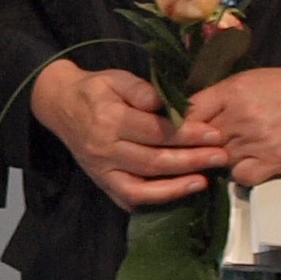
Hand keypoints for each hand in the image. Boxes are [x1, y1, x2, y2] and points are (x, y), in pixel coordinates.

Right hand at [31, 58, 225, 210]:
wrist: (60, 105)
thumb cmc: (95, 90)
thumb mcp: (117, 78)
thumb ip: (143, 91)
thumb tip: (172, 105)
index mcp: (109, 120)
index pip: (156, 132)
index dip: (187, 134)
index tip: (213, 133)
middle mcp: (105, 150)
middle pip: (154, 161)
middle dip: (191, 160)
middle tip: (221, 157)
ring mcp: (102, 171)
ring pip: (142, 187)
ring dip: (176, 187)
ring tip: (204, 181)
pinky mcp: (102, 183)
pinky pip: (128, 199)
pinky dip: (154, 201)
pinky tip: (177, 195)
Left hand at [191, 60, 280, 187]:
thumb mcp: (250, 80)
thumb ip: (220, 97)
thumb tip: (190, 113)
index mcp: (233, 92)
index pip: (189, 112)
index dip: (181, 125)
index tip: (180, 132)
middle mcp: (241, 117)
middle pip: (201, 140)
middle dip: (200, 144)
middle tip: (206, 146)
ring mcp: (257, 142)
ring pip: (219, 160)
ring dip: (223, 158)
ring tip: (236, 150)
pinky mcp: (273, 162)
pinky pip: (241, 176)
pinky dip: (242, 173)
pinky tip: (251, 163)